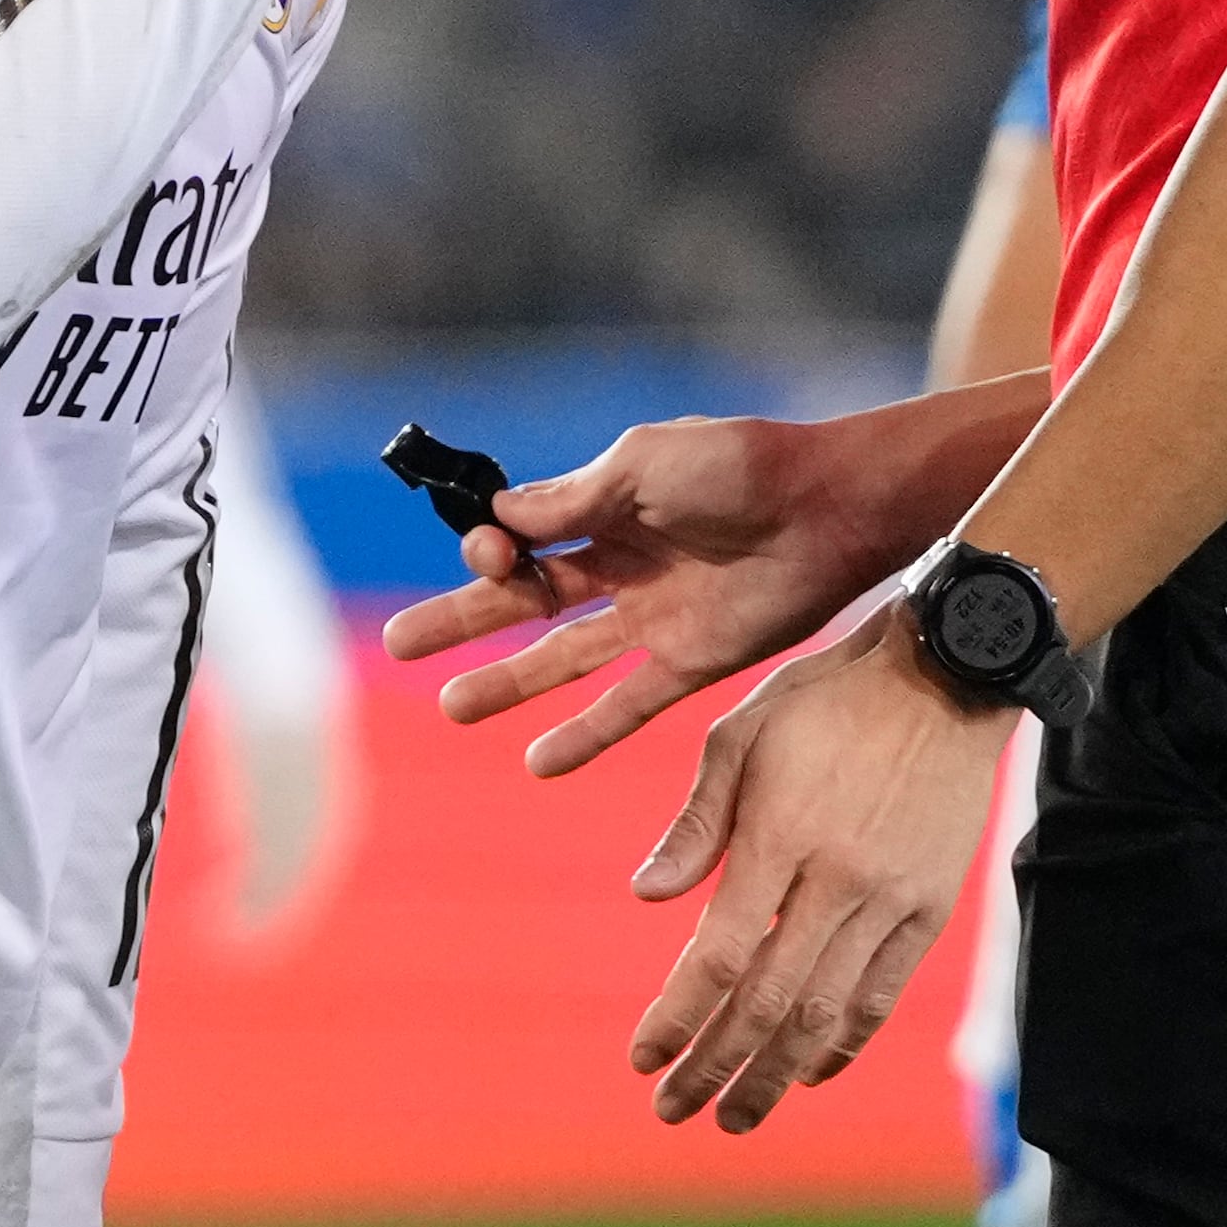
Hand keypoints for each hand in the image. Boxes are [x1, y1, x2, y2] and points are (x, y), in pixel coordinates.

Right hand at [382, 415, 891, 776]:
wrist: (827, 507)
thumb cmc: (739, 466)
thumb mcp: (642, 463)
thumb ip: (572, 500)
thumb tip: (500, 518)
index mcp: (604, 506)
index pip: (524, 537)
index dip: (493, 549)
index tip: (486, 552)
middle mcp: (621, 564)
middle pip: (524, 600)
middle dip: (462, 619)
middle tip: (399, 645)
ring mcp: (653, 616)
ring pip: (563, 658)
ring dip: (509, 683)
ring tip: (453, 707)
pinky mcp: (691, 660)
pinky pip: (627, 704)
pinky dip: (585, 734)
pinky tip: (540, 762)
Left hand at [622, 606, 1008, 1132]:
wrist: (946, 680)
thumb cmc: (825, 700)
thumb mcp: (741, 735)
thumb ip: (696, 823)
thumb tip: (647, 897)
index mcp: (780, 832)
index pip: (722, 952)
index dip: (678, 1015)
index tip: (640, 1056)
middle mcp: (838, 877)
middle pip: (769, 1000)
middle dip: (714, 1065)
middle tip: (670, 1110)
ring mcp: (891, 898)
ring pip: (827, 1013)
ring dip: (774, 1074)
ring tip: (733, 1117)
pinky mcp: (929, 908)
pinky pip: (881, 994)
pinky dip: (842, 1043)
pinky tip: (807, 1071)